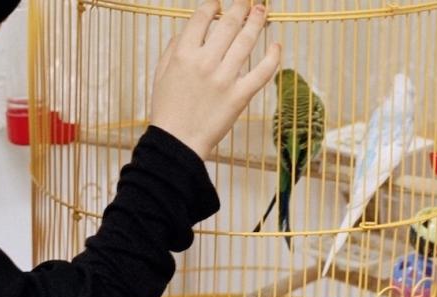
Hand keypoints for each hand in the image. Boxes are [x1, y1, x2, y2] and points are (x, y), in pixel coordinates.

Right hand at [149, 1, 281, 160]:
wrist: (177, 143)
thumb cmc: (167, 109)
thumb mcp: (160, 75)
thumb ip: (172, 49)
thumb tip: (186, 30)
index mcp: (183, 54)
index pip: (203, 17)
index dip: (213, 4)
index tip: (219, 3)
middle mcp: (205, 62)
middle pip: (229, 23)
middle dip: (240, 6)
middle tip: (247, 1)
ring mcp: (224, 79)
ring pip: (247, 41)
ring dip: (258, 21)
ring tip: (262, 11)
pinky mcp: (239, 96)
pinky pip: (262, 72)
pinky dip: (272, 57)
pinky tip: (276, 46)